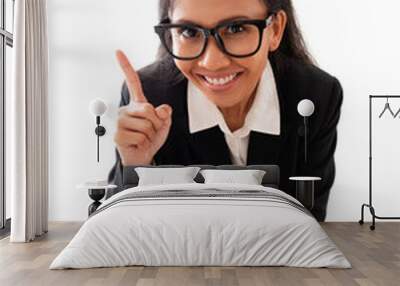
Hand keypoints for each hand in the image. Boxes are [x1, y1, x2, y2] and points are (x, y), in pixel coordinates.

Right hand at [114, 50, 172, 165]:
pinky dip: (143, 142)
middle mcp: (126, 110)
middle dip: (155, 123)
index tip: (118, 52)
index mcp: (137, 105)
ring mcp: (120, 122)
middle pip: (148, 109)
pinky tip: (137, 143)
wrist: (142, 157)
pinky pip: (139, 136)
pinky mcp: (118, 134)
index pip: (133, 83)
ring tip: (143, 138)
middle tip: (150, 131)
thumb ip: (165, 114)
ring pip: (145, 124)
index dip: (126, 67)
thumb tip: (162, 109)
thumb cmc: (150, 140)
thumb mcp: (164, 124)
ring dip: (149, 134)